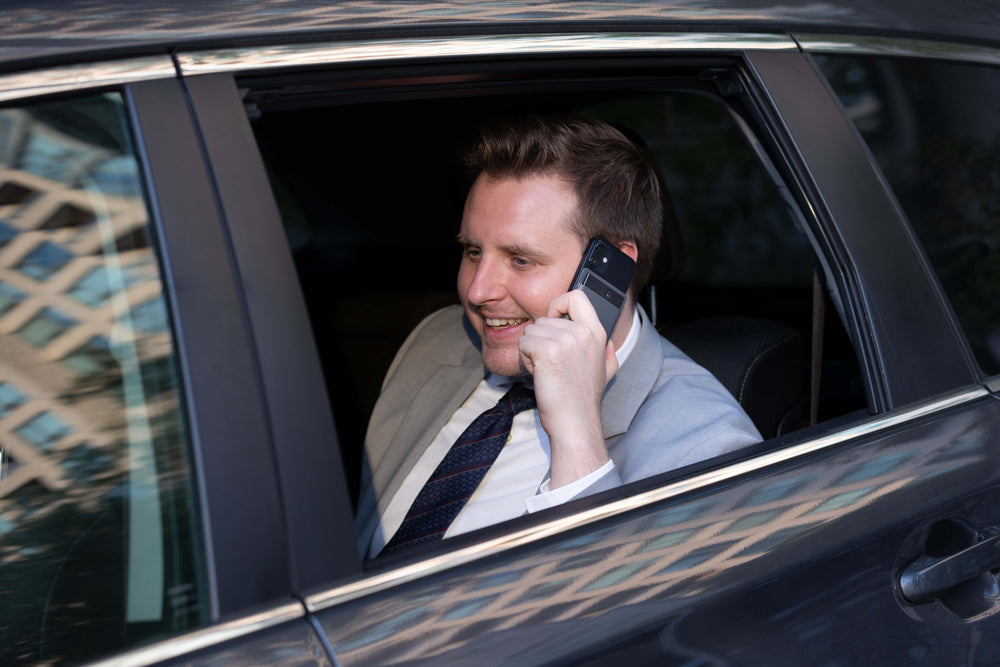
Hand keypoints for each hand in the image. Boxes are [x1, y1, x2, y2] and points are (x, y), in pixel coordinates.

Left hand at [518, 290, 618, 487]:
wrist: (575, 423)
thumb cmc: (583, 399)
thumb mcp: (607, 372)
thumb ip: (607, 354)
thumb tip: (609, 345)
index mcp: (597, 333)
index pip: (576, 296)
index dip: (559, 304)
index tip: (554, 319)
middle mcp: (583, 332)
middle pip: (544, 318)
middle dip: (539, 339)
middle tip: (551, 363)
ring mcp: (566, 340)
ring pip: (531, 331)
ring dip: (531, 351)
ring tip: (547, 371)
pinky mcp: (548, 351)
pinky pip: (523, 343)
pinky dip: (525, 359)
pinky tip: (539, 374)